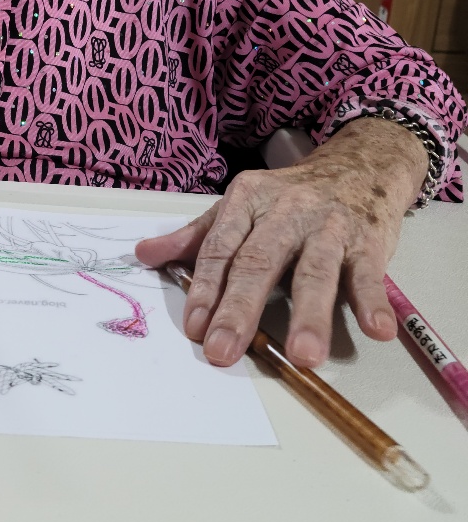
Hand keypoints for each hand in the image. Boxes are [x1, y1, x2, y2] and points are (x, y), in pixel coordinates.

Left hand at [134, 119, 427, 368]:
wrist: (359, 165)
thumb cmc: (290, 196)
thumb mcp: (240, 206)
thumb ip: (196, 236)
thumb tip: (143, 254)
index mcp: (247, 200)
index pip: (220, 249)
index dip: (205, 289)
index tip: (195, 328)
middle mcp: (287, 211)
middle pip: (259, 263)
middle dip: (240, 309)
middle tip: (223, 351)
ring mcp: (329, 227)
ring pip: (316, 272)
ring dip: (310, 315)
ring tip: (304, 356)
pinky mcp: (369, 242)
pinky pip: (369, 274)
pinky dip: (374, 302)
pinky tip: (377, 331)